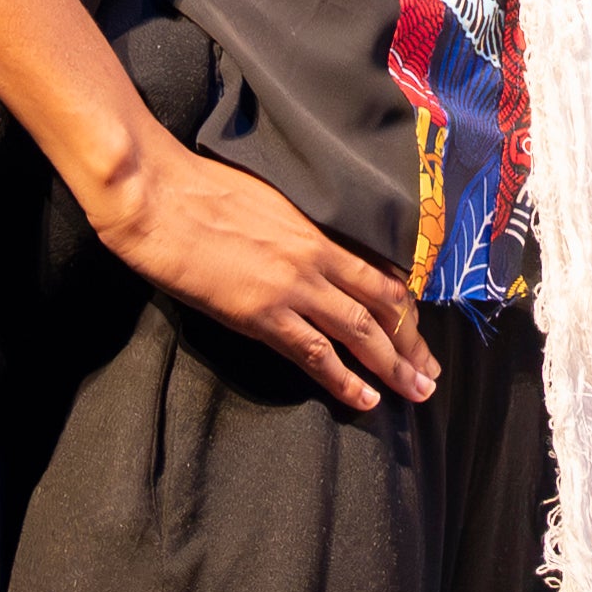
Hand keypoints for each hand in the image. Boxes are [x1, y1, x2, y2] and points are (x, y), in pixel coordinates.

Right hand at [89, 137, 436, 410]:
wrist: (160, 198)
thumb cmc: (202, 192)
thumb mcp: (267, 202)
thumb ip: (295, 231)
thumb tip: (307, 248)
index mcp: (318, 232)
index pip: (379, 274)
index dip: (405, 308)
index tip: (418, 332)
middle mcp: (316, 260)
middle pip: (383, 306)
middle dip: (411, 344)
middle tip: (430, 374)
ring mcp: (293, 288)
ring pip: (360, 332)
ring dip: (392, 366)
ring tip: (416, 392)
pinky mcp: (262, 315)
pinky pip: (315, 354)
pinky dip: (343, 380)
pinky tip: (364, 400)